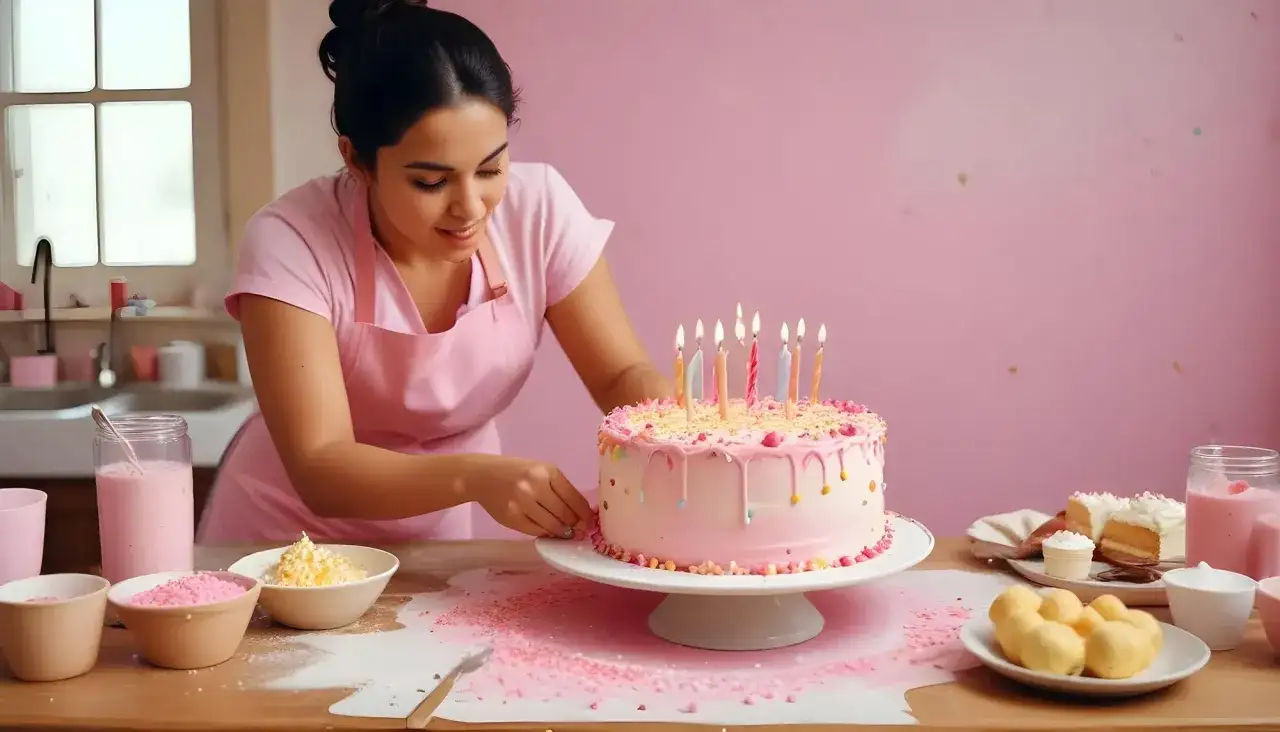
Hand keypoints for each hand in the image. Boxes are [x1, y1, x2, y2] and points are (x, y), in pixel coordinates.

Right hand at [471, 458, 592, 537]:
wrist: (482, 476)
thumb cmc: (516, 472)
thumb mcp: (540, 471)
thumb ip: (559, 489)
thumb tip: (580, 514)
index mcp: (548, 471)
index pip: (574, 498)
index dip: (585, 514)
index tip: (590, 522)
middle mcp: (536, 486)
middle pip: (565, 514)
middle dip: (575, 525)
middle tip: (579, 530)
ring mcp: (522, 503)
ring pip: (552, 525)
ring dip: (561, 532)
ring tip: (565, 532)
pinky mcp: (512, 518)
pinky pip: (536, 531)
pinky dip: (545, 534)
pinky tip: (548, 531)